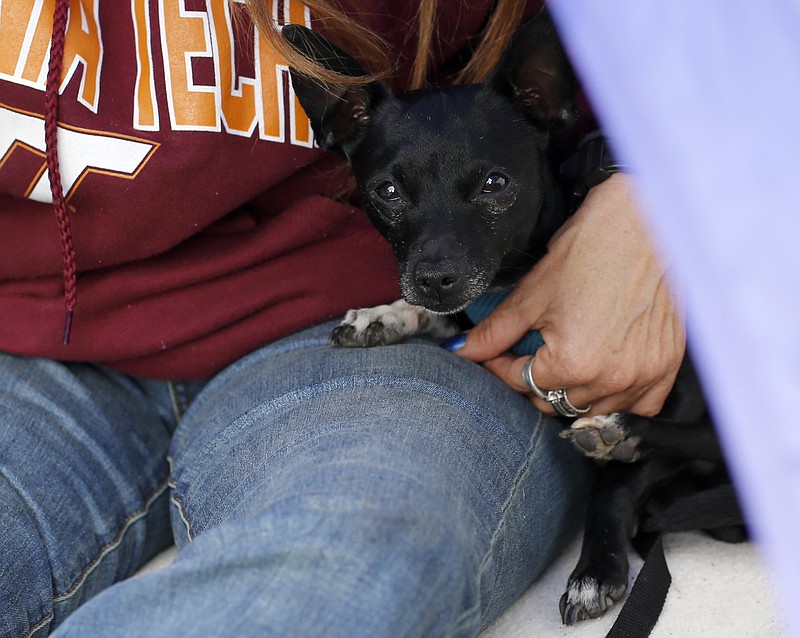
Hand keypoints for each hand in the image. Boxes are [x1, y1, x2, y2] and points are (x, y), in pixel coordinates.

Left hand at [455, 174, 685, 416]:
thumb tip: (459, 351)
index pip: (520, 383)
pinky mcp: (666, 368)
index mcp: (572, 364)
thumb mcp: (531, 295)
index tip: (496, 351)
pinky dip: (616, 399)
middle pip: (553, 403)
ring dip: (571, 392)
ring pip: (591, 411)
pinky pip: (638, 408)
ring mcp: (642, 377)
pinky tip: (602, 376)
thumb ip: (493, 333)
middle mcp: (610, 379)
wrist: (645, 222)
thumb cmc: (589, 251)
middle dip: (532, 381)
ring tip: (563, 360)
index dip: (500, 366)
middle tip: (527, 352)